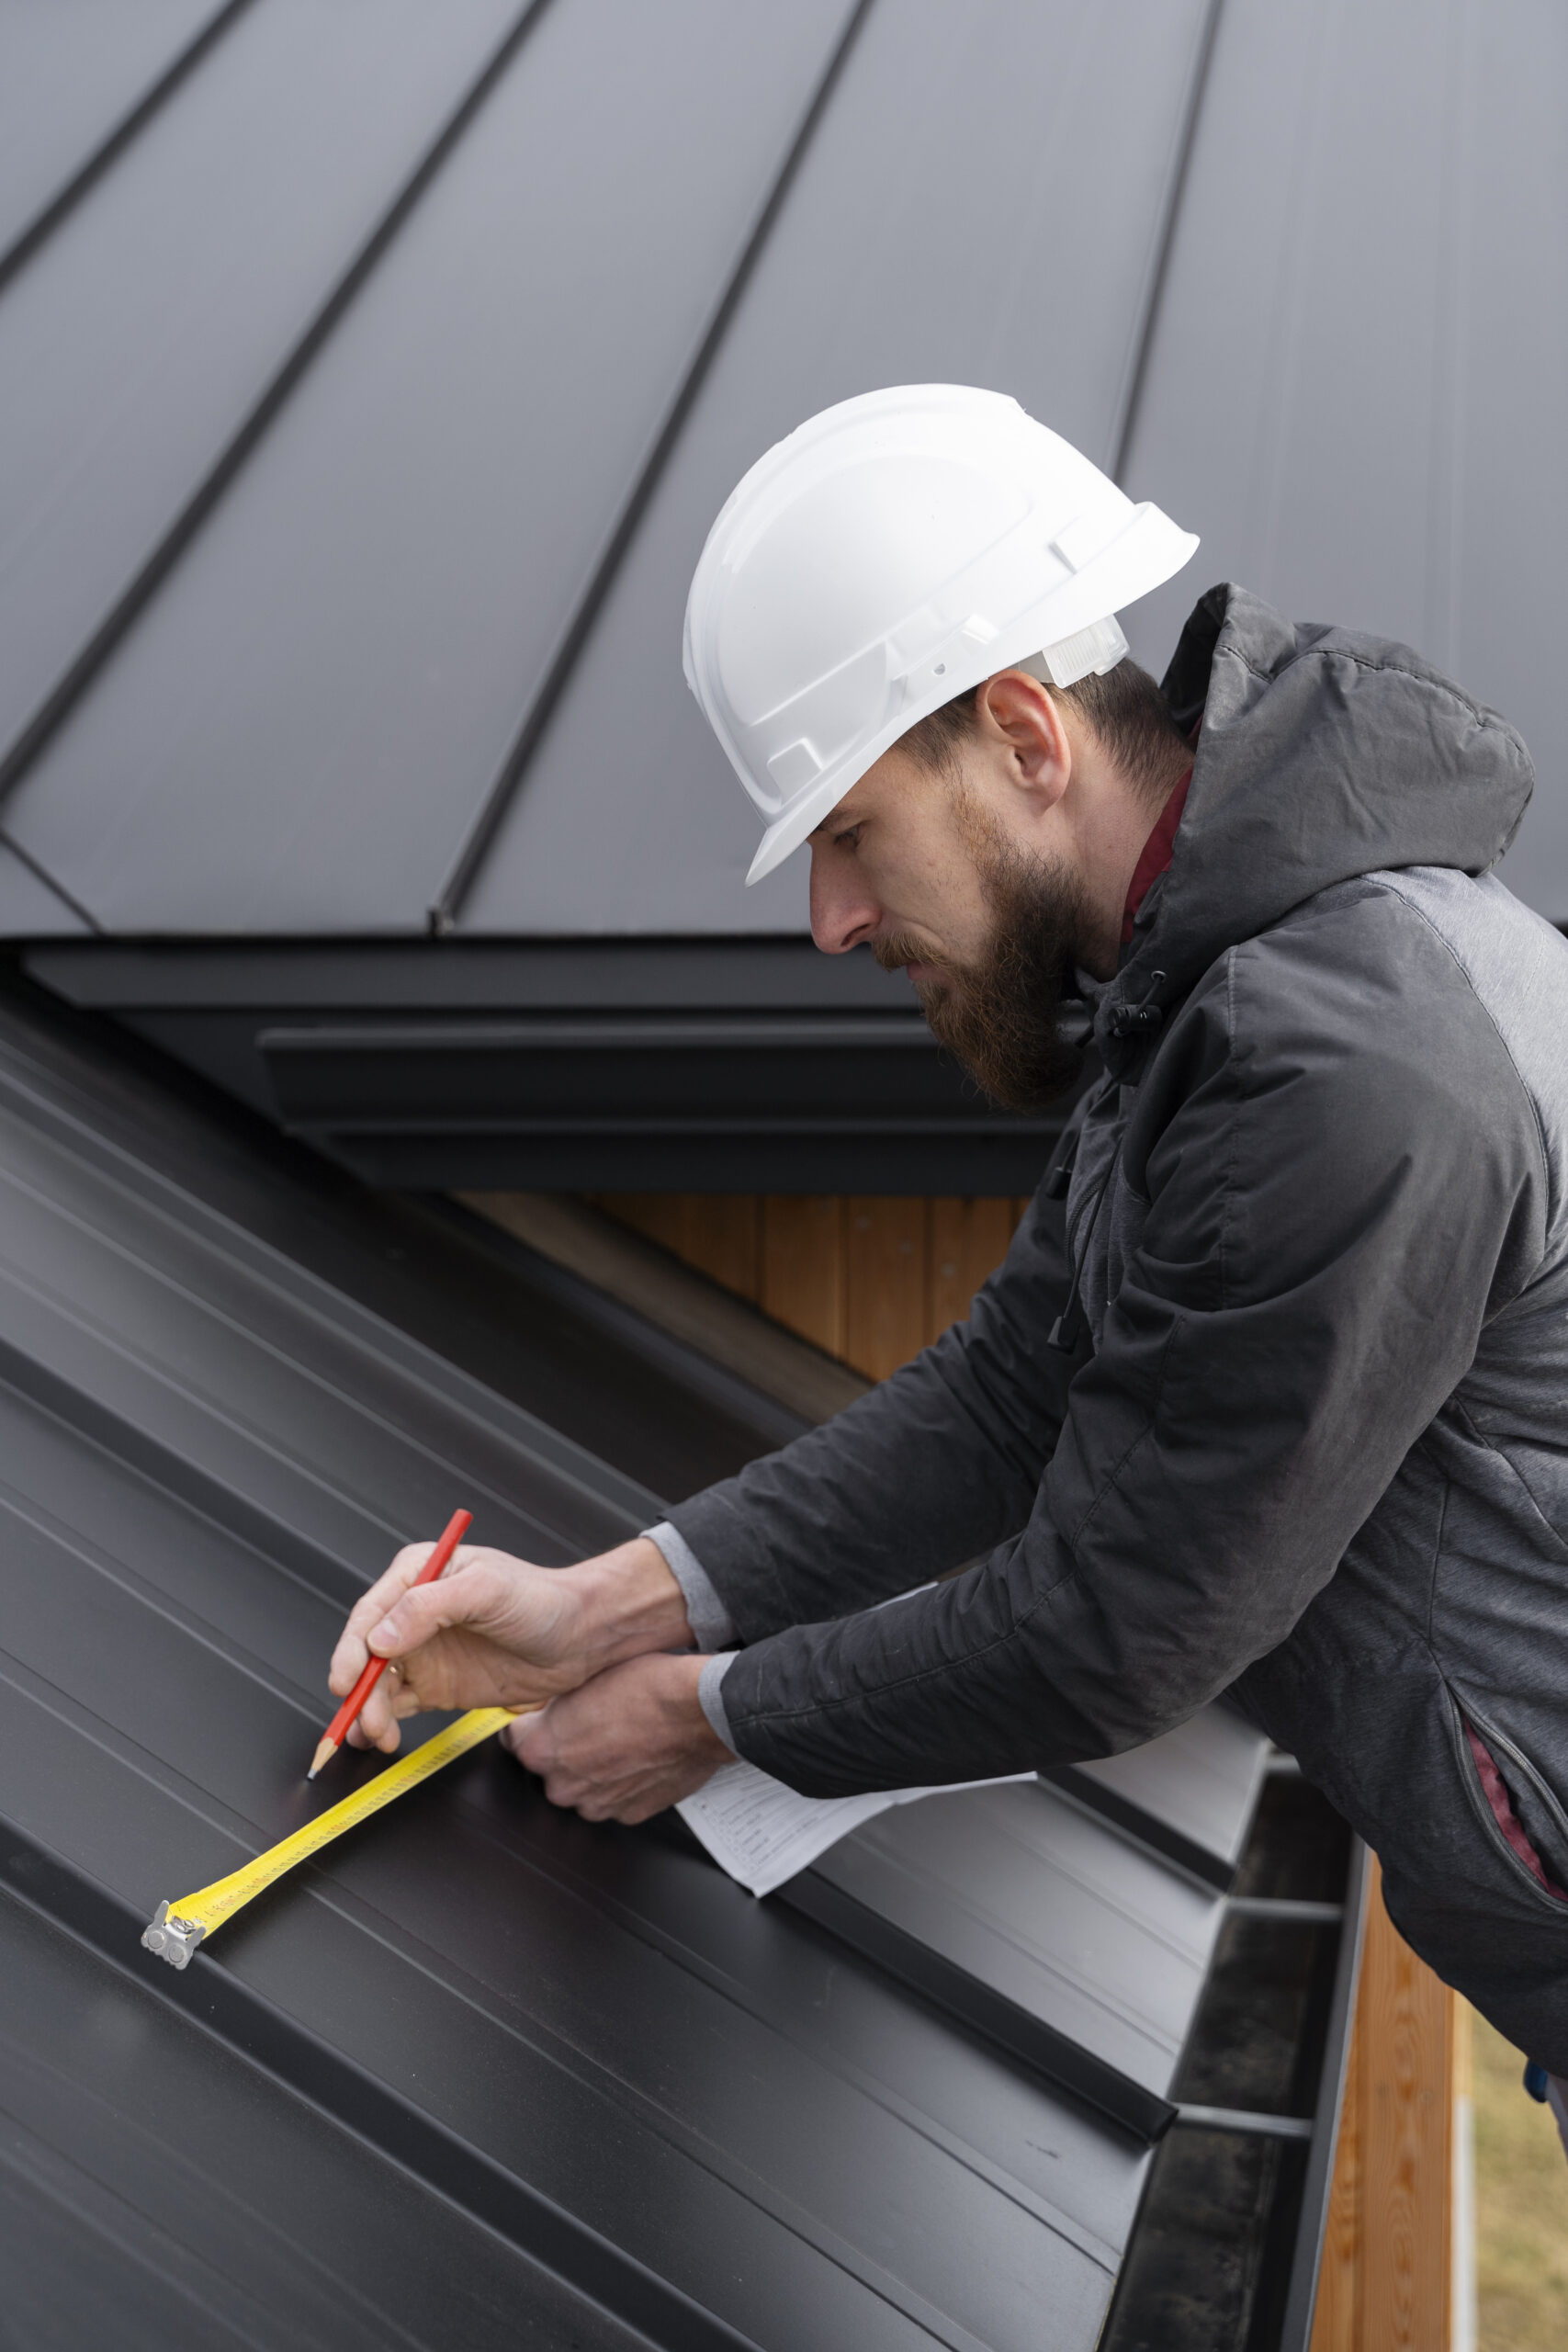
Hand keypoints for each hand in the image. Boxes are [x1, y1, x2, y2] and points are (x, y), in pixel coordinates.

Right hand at [328, 1534, 691, 1753]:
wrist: (581, 1638)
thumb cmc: (541, 1600)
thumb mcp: (486, 1591)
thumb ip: (429, 1608)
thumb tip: (379, 1638)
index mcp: (419, 1575)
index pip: (371, 1613)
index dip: (351, 1649)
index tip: (347, 1680)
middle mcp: (414, 1613)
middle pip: (365, 1652)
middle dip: (358, 1688)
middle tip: (362, 1719)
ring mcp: (423, 1651)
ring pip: (377, 1683)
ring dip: (368, 1710)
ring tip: (377, 1735)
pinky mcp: (435, 1684)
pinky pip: (397, 1704)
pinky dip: (383, 1721)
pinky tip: (381, 1736)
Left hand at [504, 1653, 728, 1823]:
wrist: (700, 1711)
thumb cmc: (649, 1686)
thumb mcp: (585, 1675)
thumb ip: (556, 1702)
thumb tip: (549, 1705)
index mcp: (542, 1749)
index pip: (513, 1739)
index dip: (532, 1723)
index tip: (543, 1716)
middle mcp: (564, 1784)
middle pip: (548, 1767)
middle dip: (564, 1747)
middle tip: (591, 1721)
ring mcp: (598, 1804)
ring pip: (582, 1786)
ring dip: (593, 1768)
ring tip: (621, 1737)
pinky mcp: (630, 1814)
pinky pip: (614, 1798)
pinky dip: (622, 1782)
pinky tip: (639, 1755)